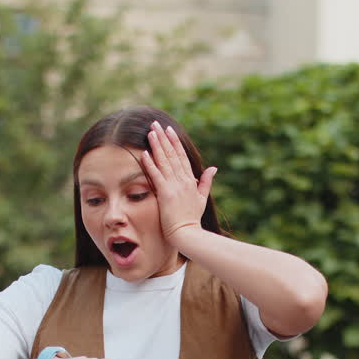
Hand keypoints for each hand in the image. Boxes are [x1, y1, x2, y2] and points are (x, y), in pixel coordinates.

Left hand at [140, 121, 217, 245]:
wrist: (189, 234)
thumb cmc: (193, 219)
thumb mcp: (202, 198)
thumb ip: (206, 182)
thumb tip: (213, 168)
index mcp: (190, 180)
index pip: (181, 157)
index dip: (175, 142)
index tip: (169, 131)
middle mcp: (183, 180)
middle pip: (172, 155)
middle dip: (163, 138)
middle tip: (156, 124)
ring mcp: (174, 186)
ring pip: (164, 161)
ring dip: (157, 146)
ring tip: (150, 132)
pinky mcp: (165, 194)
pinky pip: (156, 176)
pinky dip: (150, 164)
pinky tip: (144, 153)